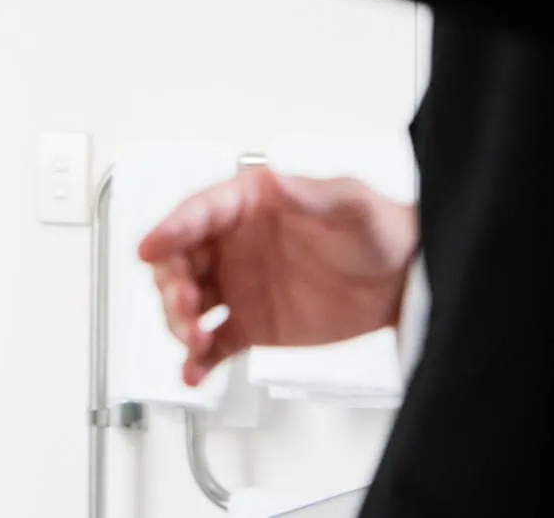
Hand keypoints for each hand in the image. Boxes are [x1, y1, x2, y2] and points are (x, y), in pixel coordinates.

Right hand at [138, 167, 417, 385]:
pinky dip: (198, 359)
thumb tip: (277, 180)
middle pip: (180, 261)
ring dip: (179, 323)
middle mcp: (234, 244)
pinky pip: (213, 344)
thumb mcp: (350, 204)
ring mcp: (239, 286)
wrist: (403, 282)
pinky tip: (194, 373)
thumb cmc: (379, 230)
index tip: (150, 247)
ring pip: (188, 304)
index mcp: (249, 205)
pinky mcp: (250, 325)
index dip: (169, 229)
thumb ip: (312, 193)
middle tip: (186, 306)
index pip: (197, 213)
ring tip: (195, 341)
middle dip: (172, 285)